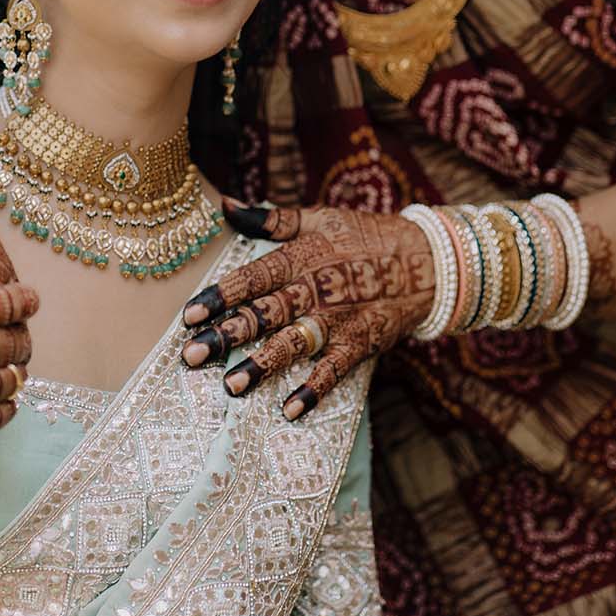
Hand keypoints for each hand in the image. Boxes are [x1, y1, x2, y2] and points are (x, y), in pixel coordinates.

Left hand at [182, 202, 434, 418]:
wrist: (426, 260)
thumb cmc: (363, 236)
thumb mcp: (317, 218)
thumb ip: (269, 219)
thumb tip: (224, 205)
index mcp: (301, 257)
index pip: (253, 277)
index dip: (220, 295)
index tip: (189, 315)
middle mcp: (315, 288)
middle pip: (265, 313)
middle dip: (227, 335)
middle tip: (192, 356)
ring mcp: (338, 318)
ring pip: (294, 342)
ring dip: (262, 365)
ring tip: (231, 386)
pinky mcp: (361, 341)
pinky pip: (335, 369)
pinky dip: (314, 390)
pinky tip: (290, 410)